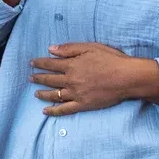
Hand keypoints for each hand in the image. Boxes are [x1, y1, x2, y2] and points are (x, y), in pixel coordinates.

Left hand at [31, 43, 158, 116]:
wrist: (127, 78)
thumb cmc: (111, 60)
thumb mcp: (90, 47)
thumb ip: (69, 48)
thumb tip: (51, 49)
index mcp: (71, 65)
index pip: (50, 64)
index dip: (40, 63)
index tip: (32, 63)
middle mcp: (70, 80)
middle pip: (50, 79)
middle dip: (38, 78)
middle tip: (31, 78)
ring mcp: (76, 94)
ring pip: (54, 95)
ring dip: (43, 93)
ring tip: (35, 93)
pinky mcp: (83, 105)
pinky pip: (65, 109)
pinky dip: (54, 111)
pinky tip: (45, 111)